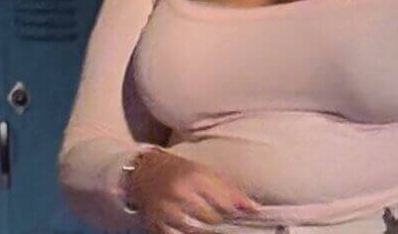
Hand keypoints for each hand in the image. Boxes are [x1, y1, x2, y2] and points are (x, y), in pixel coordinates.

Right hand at [126, 149, 257, 231]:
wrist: (142, 172)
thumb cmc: (177, 170)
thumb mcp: (202, 171)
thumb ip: (227, 189)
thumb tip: (254, 208)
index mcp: (193, 176)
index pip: (224, 203)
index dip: (237, 211)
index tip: (249, 216)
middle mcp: (180, 194)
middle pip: (213, 220)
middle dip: (223, 223)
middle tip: (228, 222)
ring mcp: (167, 211)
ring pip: (198, 232)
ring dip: (209, 231)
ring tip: (212, 227)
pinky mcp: (157, 226)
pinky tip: (194, 230)